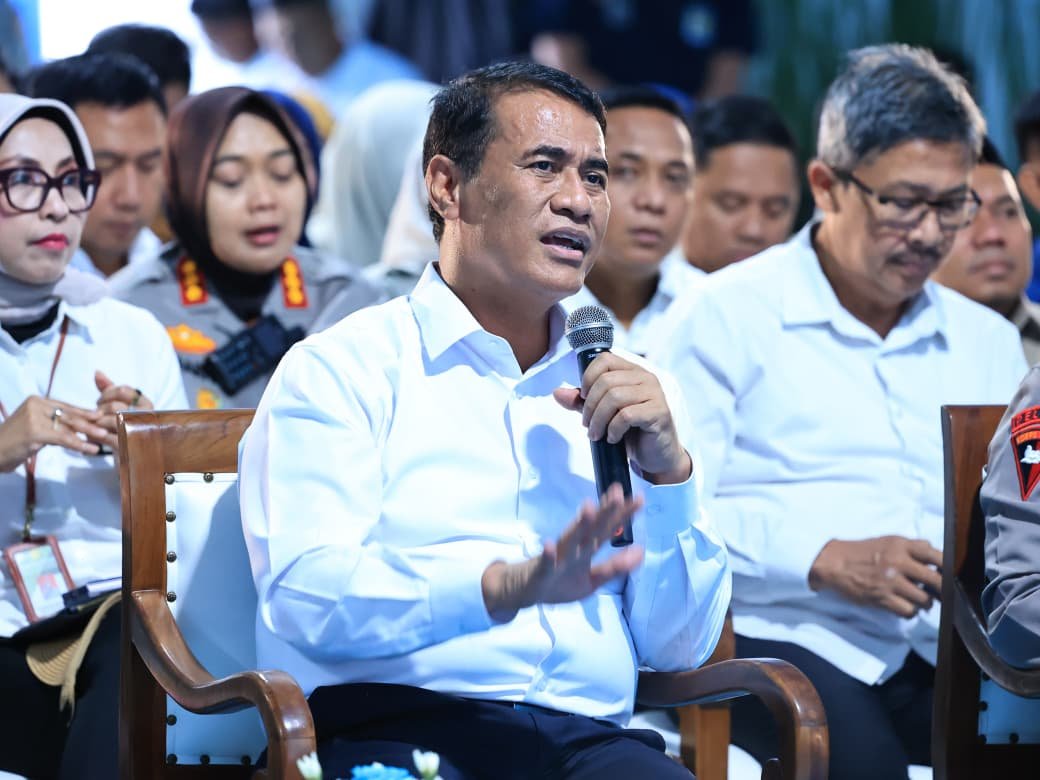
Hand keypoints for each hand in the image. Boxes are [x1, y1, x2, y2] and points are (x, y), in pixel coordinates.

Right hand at [0, 395, 104, 470]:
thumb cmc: (15, 443)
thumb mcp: (37, 428)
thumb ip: (55, 424)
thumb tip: (80, 426)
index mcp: (37, 401)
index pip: (66, 407)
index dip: (85, 413)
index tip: (101, 417)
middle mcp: (36, 405)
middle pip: (69, 414)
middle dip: (90, 422)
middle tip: (108, 426)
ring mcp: (35, 417)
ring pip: (68, 426)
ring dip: (89, 432)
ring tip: (104, 437)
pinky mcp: (35, 431)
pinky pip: (63, 438)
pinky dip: (79, 444)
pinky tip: (91, 449)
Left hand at [92, 371, 151, 451]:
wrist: (134, 456)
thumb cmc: (125, 427)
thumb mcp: (121, 406)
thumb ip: (110, 389)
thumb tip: (97, 372)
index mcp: (146, 404)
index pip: (123, 390)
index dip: (106, 394)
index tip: (100, 401)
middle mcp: (146, 416)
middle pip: (115, 406)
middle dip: (100, 410)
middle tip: (96, 416)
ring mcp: (138, 430)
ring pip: (109, 420)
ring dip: (97, 423)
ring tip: (94, 427)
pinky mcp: (127, 445)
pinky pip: (106, 436)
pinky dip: (95, 435)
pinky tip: (93, 437)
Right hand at [482, 484, 645, 621]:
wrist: (523, 591)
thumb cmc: (560, 582)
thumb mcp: (592, 579)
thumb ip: (615, 567)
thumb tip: (641, 552)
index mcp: (587, 549)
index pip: (607, 529)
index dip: (623, 515)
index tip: (639, 498)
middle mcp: (574, 548)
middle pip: (593, 529)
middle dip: (605, 511)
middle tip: (618, 491)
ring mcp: (558, 558)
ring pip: (570, 540)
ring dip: (579, 525)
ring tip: (589, 508)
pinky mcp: (542, 571)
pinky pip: (546, 563)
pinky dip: (549, 554)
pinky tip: (550, 545)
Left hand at [553, 353, 690, 484]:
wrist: (655, 456)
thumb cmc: (631, 432)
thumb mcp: (602, 414)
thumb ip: (582, 402)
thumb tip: (557, 393)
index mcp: (632, 371)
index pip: (605, 360)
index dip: (588, 377)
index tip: (583, 398)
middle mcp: (646, 377)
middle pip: (606, 381)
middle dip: (590, 406)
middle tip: (587, 425)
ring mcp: (654, 393)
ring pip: (615, 397)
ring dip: (599, 420)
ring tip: (597, 434)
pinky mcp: (659, 412)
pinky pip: (627, 415)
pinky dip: (614, 429)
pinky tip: (613, 438)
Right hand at [809, 536, 942, 617]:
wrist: (834, 563)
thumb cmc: (862, 551)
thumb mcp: (887, 541)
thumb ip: (911, 545)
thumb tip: (933, 549)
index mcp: (901, 545)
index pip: (935, 555)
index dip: (948, 566)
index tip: (950, 573)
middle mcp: (898, 563)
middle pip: (936, 581)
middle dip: (943, 590)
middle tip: (943, 594)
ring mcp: (891, 582)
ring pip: (924, 599)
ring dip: (925, 602)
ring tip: (920, 600)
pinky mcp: (882, 599)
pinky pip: (909, 611)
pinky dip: (911, 611)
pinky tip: (906, 606)